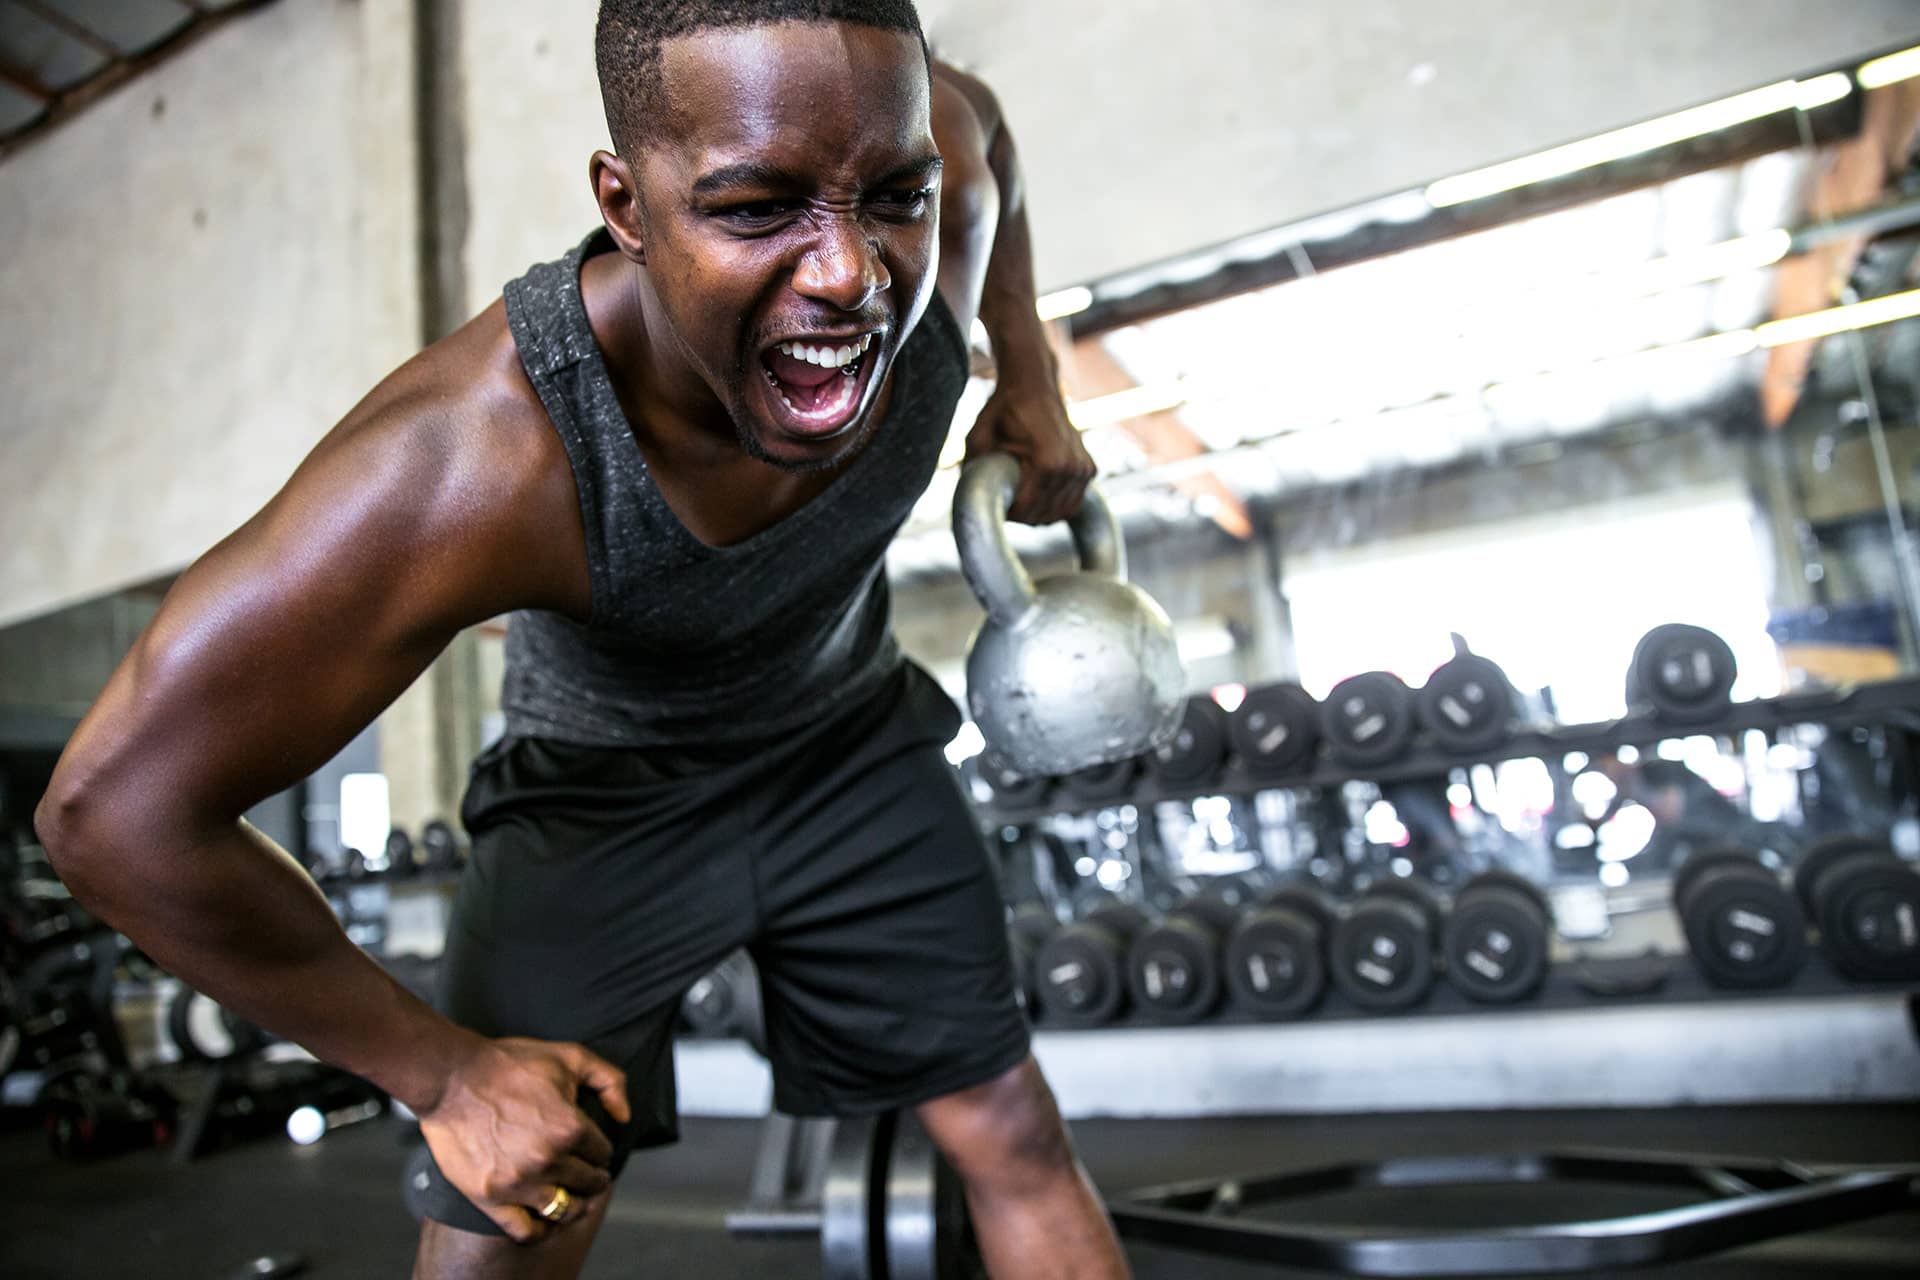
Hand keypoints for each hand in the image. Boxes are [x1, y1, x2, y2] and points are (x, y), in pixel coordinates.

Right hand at [416, 1036, 630, 1243]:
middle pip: (588, 1182)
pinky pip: (525, 1231)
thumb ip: (609, 1080)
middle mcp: (548, 1160)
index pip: (602, 1152)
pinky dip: (541, 1230)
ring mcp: (518, 1182)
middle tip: (587, 1172)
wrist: (452, 1077)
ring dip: (575, 1204)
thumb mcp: (569, 1056)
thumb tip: (624, 1117)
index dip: (600, 1149)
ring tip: (573, 1196)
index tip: (592, 1149)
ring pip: (565, 1209)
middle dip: (593, 1176)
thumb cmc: (508, 1063)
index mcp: (570, 1127)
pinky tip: (545, 1218)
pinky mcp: (490, 1197)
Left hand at [964, 373, 1096, 526]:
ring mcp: (1083, 468)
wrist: (1034, 386)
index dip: (1009, 514)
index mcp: (1047, 462)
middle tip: (1007, 502)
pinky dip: (1057, 506)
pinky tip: (1040, 498)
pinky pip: (1073, 504)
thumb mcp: (978, 438)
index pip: (1027, 510)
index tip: (998, 504)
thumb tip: (966, 497)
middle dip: (1023, 516)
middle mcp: (1070, 467)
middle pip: (1044, 515)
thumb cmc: (1004, 410)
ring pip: (1060, 513)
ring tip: (1022, 500)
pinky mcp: (1089, 468)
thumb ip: (972, 469)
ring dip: (1040, 514)